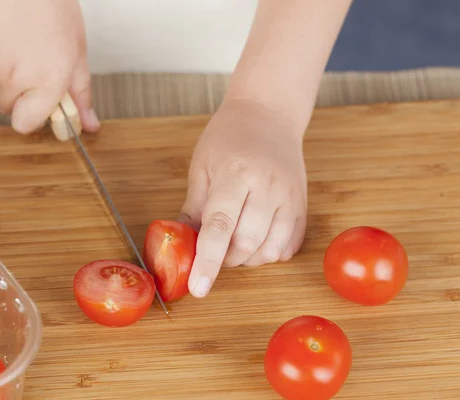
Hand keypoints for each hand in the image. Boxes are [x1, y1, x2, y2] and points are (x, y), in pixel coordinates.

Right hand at [0, 0, 99, 133]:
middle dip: (20, 93)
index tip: (40, 104)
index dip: (32, 116)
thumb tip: (89, 125)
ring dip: (4, 75)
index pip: (24, 125)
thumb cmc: (54, 9)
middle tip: (33, 65)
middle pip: (8, 106)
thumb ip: (80, 95)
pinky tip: (5, 37)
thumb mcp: (76, 54)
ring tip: (20, 46)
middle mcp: (15, 78)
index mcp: (46, 83)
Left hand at [179, 98, 307, 297]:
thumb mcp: (202, 167)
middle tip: (214, 248)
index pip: (220, 227)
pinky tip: (256, 238)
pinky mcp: (303, 206)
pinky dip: (269, 253)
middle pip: (247, 244)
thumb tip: (180, 244)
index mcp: (236, 174)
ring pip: (270, 250)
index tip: (198, 289)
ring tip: (234, 242)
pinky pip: (288, 246)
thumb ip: (194, 208)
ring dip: (248, 260)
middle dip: (225, 259)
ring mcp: (290, 197)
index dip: (208, 261)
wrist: (268, 115)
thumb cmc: (228, 138)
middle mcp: (268, 187)